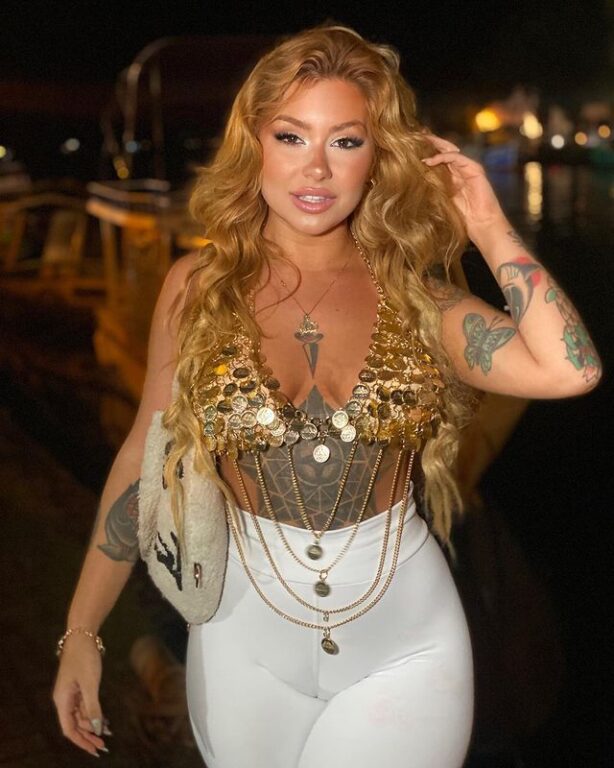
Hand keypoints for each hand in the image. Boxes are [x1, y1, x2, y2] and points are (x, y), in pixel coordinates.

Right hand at [52, 635, 109, 755]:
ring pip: (81, 715)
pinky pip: (85, 705)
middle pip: (75, 724)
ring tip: (109, 732)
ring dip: (93, 724)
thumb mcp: (90, 683)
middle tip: (105, 744)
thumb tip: (96, 728)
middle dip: (89, 735)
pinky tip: (106, 719)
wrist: (82, 635)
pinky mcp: (78, 686)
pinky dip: (94, 712)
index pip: (69, 729)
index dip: (81, 741)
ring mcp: (71, 692)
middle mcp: (64, 699)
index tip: (95, 749)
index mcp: (62, 700)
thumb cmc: (84, 657)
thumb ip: (92, 706)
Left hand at [421, 132, 506, 240]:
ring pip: (449, 151)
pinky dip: (442, 157)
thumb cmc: (462, 217)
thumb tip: (412, 181)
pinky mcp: (474, 168)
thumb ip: (432, 188)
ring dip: (434, 146)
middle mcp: (459, 170)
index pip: (438, 159)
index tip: (410, 148)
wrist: (481, 224)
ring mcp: (468, 167)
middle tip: (415, 136)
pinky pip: (456, 158)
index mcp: (451, 177)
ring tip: (420, 143)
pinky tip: (429, 161)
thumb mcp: (441, 200)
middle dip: (430, 143)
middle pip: (443, 151)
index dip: (426, 152)